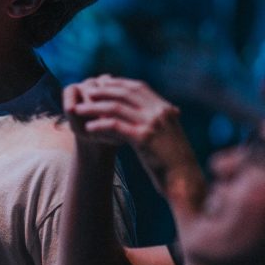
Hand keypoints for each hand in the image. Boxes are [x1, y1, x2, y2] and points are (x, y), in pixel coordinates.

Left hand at [65, 75, 203, 205]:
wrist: (185, 180)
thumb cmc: (175, 161)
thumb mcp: (169, 134)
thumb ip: (158, 120)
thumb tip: (144, 112)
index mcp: (165, 108)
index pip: (138, 87)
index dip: (119, 83)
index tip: (104, 83)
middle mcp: (159, 112)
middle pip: (125, 93)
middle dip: (104, 91)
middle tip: (88, 91)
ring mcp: (152, 124)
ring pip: (116, 107)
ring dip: (94, 107)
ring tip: (79, 109)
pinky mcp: (144, 138)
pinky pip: (115, 126)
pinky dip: (99, 125)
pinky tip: (88, 128)